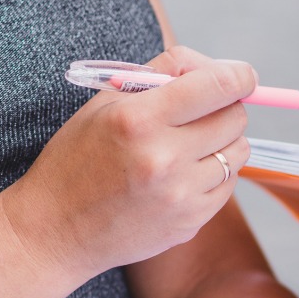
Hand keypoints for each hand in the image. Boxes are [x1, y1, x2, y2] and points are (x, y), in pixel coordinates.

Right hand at [0, 46, 254, 280]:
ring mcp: (180, 194)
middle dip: (225, 108)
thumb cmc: (79, 157)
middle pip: (235, 117)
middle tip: (202, 112)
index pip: (216, 86)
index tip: (243, 76)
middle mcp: (163, 157)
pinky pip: (229, 185)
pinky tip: (182, 175)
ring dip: (222, 142)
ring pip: (239, 152)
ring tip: (188, 146)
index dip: (239, 76)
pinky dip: (214, 174)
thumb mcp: (105, 102)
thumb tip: (217, 68)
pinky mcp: (190, 222)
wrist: (55, 229)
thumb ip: (161, 75)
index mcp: (138, 119)